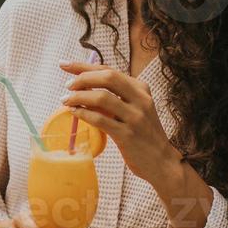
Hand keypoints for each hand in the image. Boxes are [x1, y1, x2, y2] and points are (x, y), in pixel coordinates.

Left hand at [60, 62, 183, 191]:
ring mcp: (135, 117)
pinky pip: (100, 119)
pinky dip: (83, 114)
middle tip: (67, 86)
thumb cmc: (143, 134)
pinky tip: (74, 113)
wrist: (162, 162)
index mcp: (141, 89)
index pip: (109, 70)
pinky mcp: (127, 135)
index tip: (65, 65)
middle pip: (108, 77)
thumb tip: (84, 84)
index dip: (84, 66)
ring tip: (66, 100)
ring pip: (102, 97)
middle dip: (83, 78)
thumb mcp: (136, 109)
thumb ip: (117, 96)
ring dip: (79, 97)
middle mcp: (141, 99)